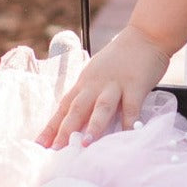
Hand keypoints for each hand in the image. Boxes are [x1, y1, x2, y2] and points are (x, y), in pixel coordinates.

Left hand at [37, 25, 170, 147]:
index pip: (64, 106)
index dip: (52, 126)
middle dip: (66, 130)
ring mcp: (115, 84)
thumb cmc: (121, 58)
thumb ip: (90, 95)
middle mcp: (96, 84)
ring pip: (101, 107)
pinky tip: (127, 137)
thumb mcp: (98, 74)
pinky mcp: (136, 85)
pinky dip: (129, 122)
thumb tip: (80, 123)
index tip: (40, 144)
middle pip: (77, 108)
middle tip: (56, 150)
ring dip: (93, 126)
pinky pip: (131, 107)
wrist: (145, 36)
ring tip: (85, 143)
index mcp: (85, 82)